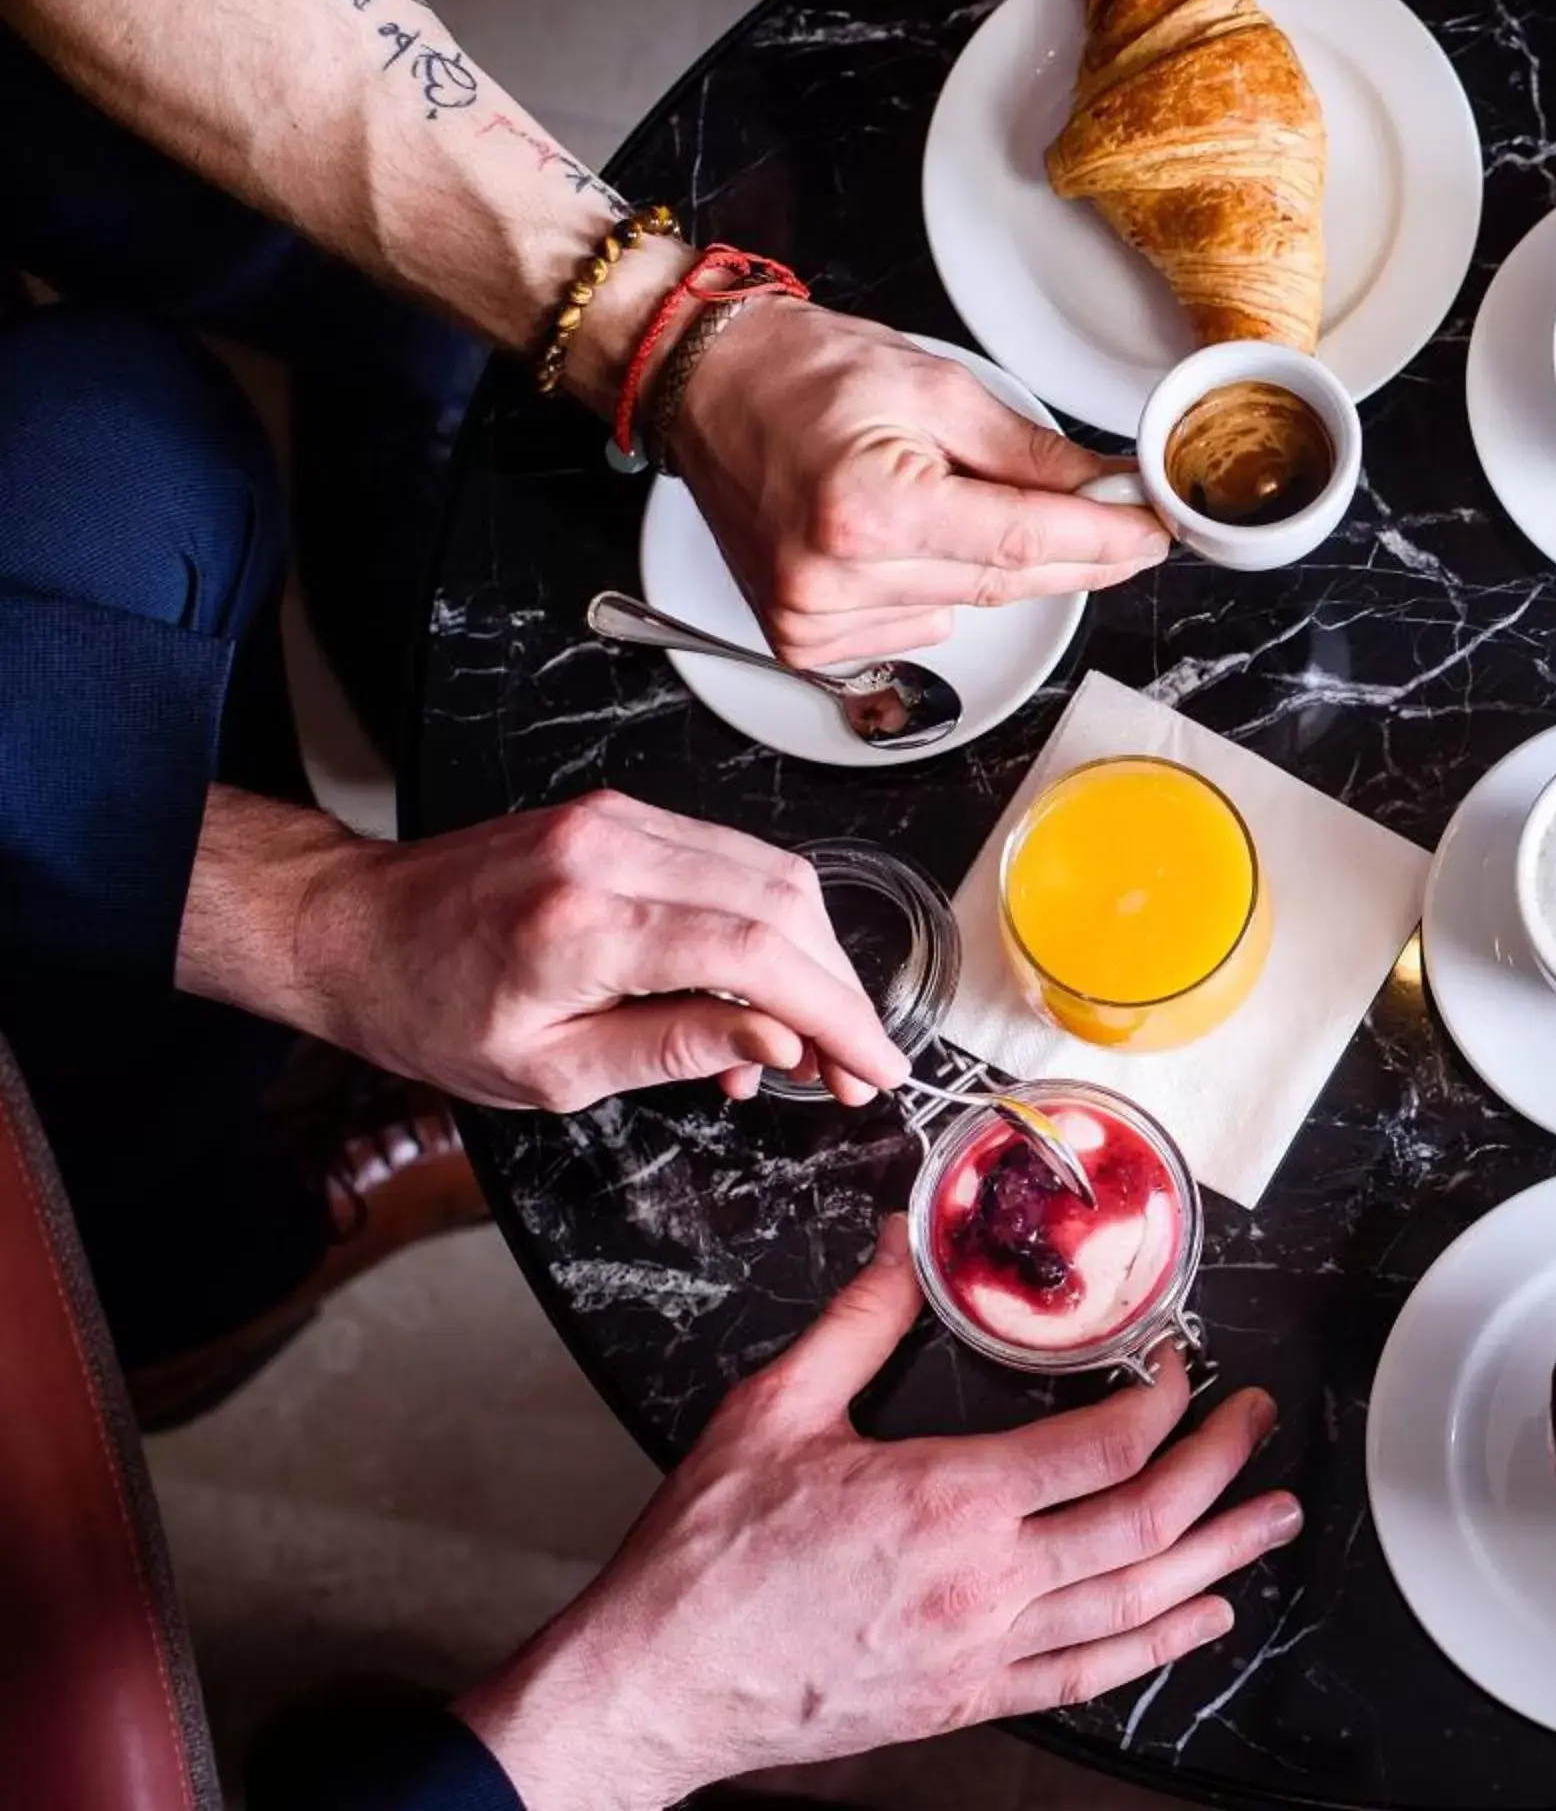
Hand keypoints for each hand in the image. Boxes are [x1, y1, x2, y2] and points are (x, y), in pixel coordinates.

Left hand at [291, 789, 908, 1110]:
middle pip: (782, 902)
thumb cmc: (427, 1010)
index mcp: (584, 925)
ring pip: (772, 871)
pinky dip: (769, 921)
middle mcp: (608, 852)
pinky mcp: (621, 812)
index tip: (875, 1065)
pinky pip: (732, 857)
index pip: (755, 951)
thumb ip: (673, 1049)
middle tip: (852, 1064)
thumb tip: (777, 1044)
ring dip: (812, 955)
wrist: (351, 928)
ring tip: (808, 1037)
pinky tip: (760, 985)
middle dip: (838, 989)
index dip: (836, 1011)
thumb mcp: (547, 1072)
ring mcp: (618, 819)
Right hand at [457, 1218, 1300, 1810]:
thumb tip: (902, 1245)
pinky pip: (1087, 1675)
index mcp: (948, 1500)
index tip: (1177, 1367)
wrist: (656, 1681)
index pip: (1103, 1446)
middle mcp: (984, 1583)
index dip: (1163, 1401)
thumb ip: (857, 1322)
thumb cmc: (706, 1556)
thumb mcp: (773, 1409)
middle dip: (1221, 1466)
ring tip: (1275, 1519)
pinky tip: (1200, 1620)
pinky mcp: (966, 1701)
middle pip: (1144, 1523)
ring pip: (1136, 1606)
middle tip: (1260, 1423)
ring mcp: (981, 1652)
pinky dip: (1157, 1647)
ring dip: (1220, 1557)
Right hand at [666, 297, 1168, 666]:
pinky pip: (917, 627)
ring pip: (966, 605)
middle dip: (1076, 552)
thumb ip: (1029, 452)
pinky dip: (936, 587)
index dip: (1104, 539)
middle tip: (1127, 528)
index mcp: (869, 508)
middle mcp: (836, 577)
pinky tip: (908, 537)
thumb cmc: (806, 372)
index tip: (1157, 534)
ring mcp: (813, 617)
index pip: (1024, 540)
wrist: (704, 386)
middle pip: (1004, 580)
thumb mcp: (935, 388)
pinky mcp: (801, 640)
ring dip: (994, 562)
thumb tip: (1110, 491)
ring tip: (959, 495)